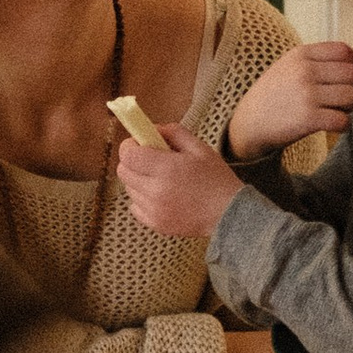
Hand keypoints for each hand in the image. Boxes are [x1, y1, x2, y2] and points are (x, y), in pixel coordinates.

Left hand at [118, 123, 245, 238]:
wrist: (229, 214)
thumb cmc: (216, 179)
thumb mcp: (199, 148)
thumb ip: (174, 133)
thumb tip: (152, 129)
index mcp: (166, 168)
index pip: (128, 154)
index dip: (130, 145)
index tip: (139, 143)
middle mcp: (155, 191)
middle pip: (123, 171)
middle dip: (132, 161)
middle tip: (149, 160)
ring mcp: (153, 210)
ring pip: (129, 189)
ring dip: (138, 180)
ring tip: (160, 180)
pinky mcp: (155, 224)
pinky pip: (134, 207)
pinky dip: (142, 199)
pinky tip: (160, 196)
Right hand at [224, 42, 352, 159]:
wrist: (248, 124)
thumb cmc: (274, 95)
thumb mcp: (288, 67)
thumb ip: (319, 62)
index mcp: (301, 54)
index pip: (343, 50)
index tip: (352, 77)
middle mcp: (304, 71)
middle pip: (352, 74)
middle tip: (345, 99)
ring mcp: (307, 94)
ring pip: (351, 97)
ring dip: (349, 107)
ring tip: (336, 111)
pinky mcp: (308, 119)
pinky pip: (343, 120)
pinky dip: (343, 125)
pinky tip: (333, 126)